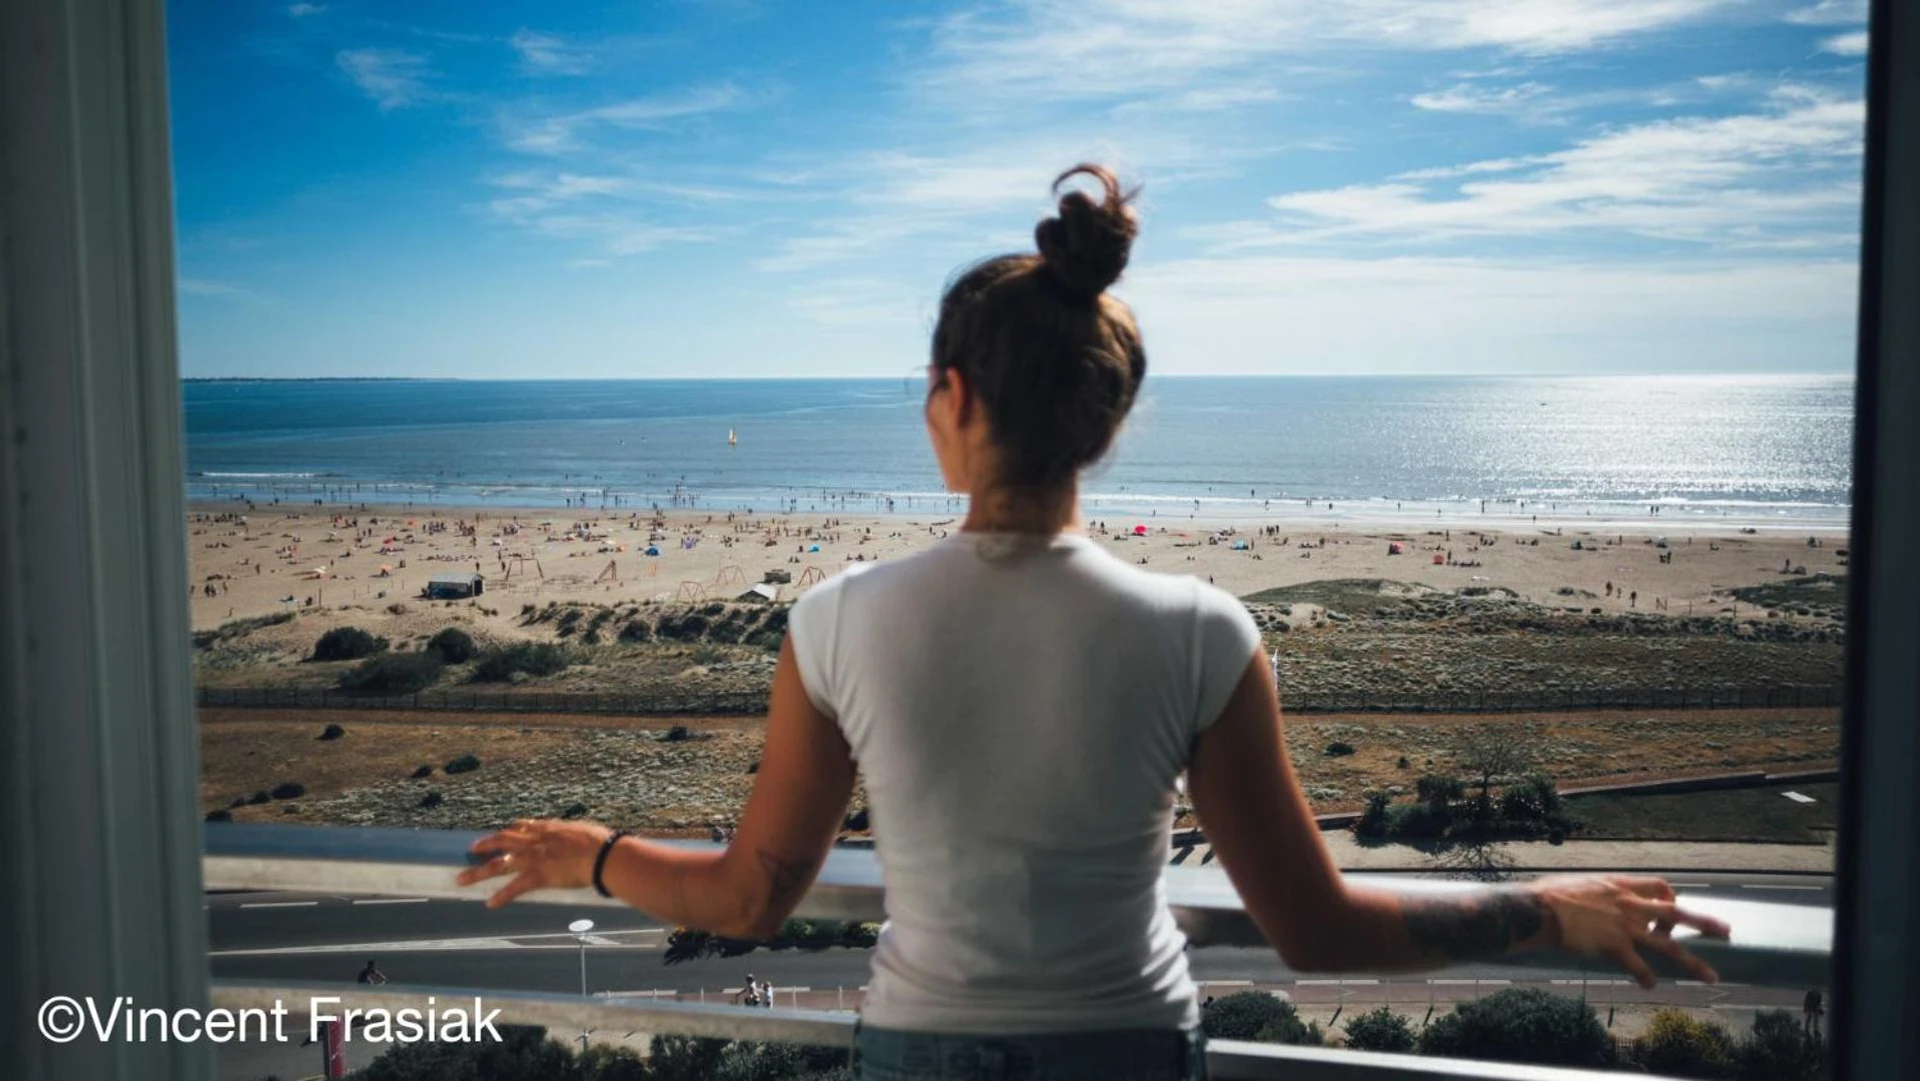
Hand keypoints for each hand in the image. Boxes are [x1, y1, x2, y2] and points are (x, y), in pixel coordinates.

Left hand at [456, 819, 613, 908]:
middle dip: (484, 845)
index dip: (508, 831)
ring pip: (497, 865)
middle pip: (501, 842)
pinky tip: (489, 903)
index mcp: (545, 828)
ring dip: (478, 872)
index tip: (501, 833)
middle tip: (471, 849)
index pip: (520, 827)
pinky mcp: (536, 876)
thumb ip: (571, 834)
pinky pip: (513, 888)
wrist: (599, 853)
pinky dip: (500, 897)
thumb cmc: (598, 841)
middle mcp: (532, 841)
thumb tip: (576, 836)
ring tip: (461, 879)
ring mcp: (531, 859)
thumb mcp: (581, 830)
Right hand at [1529, 874, 1730, 988]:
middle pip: (1676, 912)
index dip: (1672, 898)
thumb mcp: (1583, 883)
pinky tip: (1651, 984)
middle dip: (1704, 922)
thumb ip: (1600, 891)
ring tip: (1710, 976)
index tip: (1674, 910)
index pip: (1660, 886)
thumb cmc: (1552, 895)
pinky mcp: (1613, 945)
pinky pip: (1639, 965)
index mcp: (1621, 885)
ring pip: (1667, 944)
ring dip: (1692, 962)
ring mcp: (1624, 925)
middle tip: (1726, 931)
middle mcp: (1629, 904)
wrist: (1539, 909)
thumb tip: (1598, 898)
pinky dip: (1646, 976)